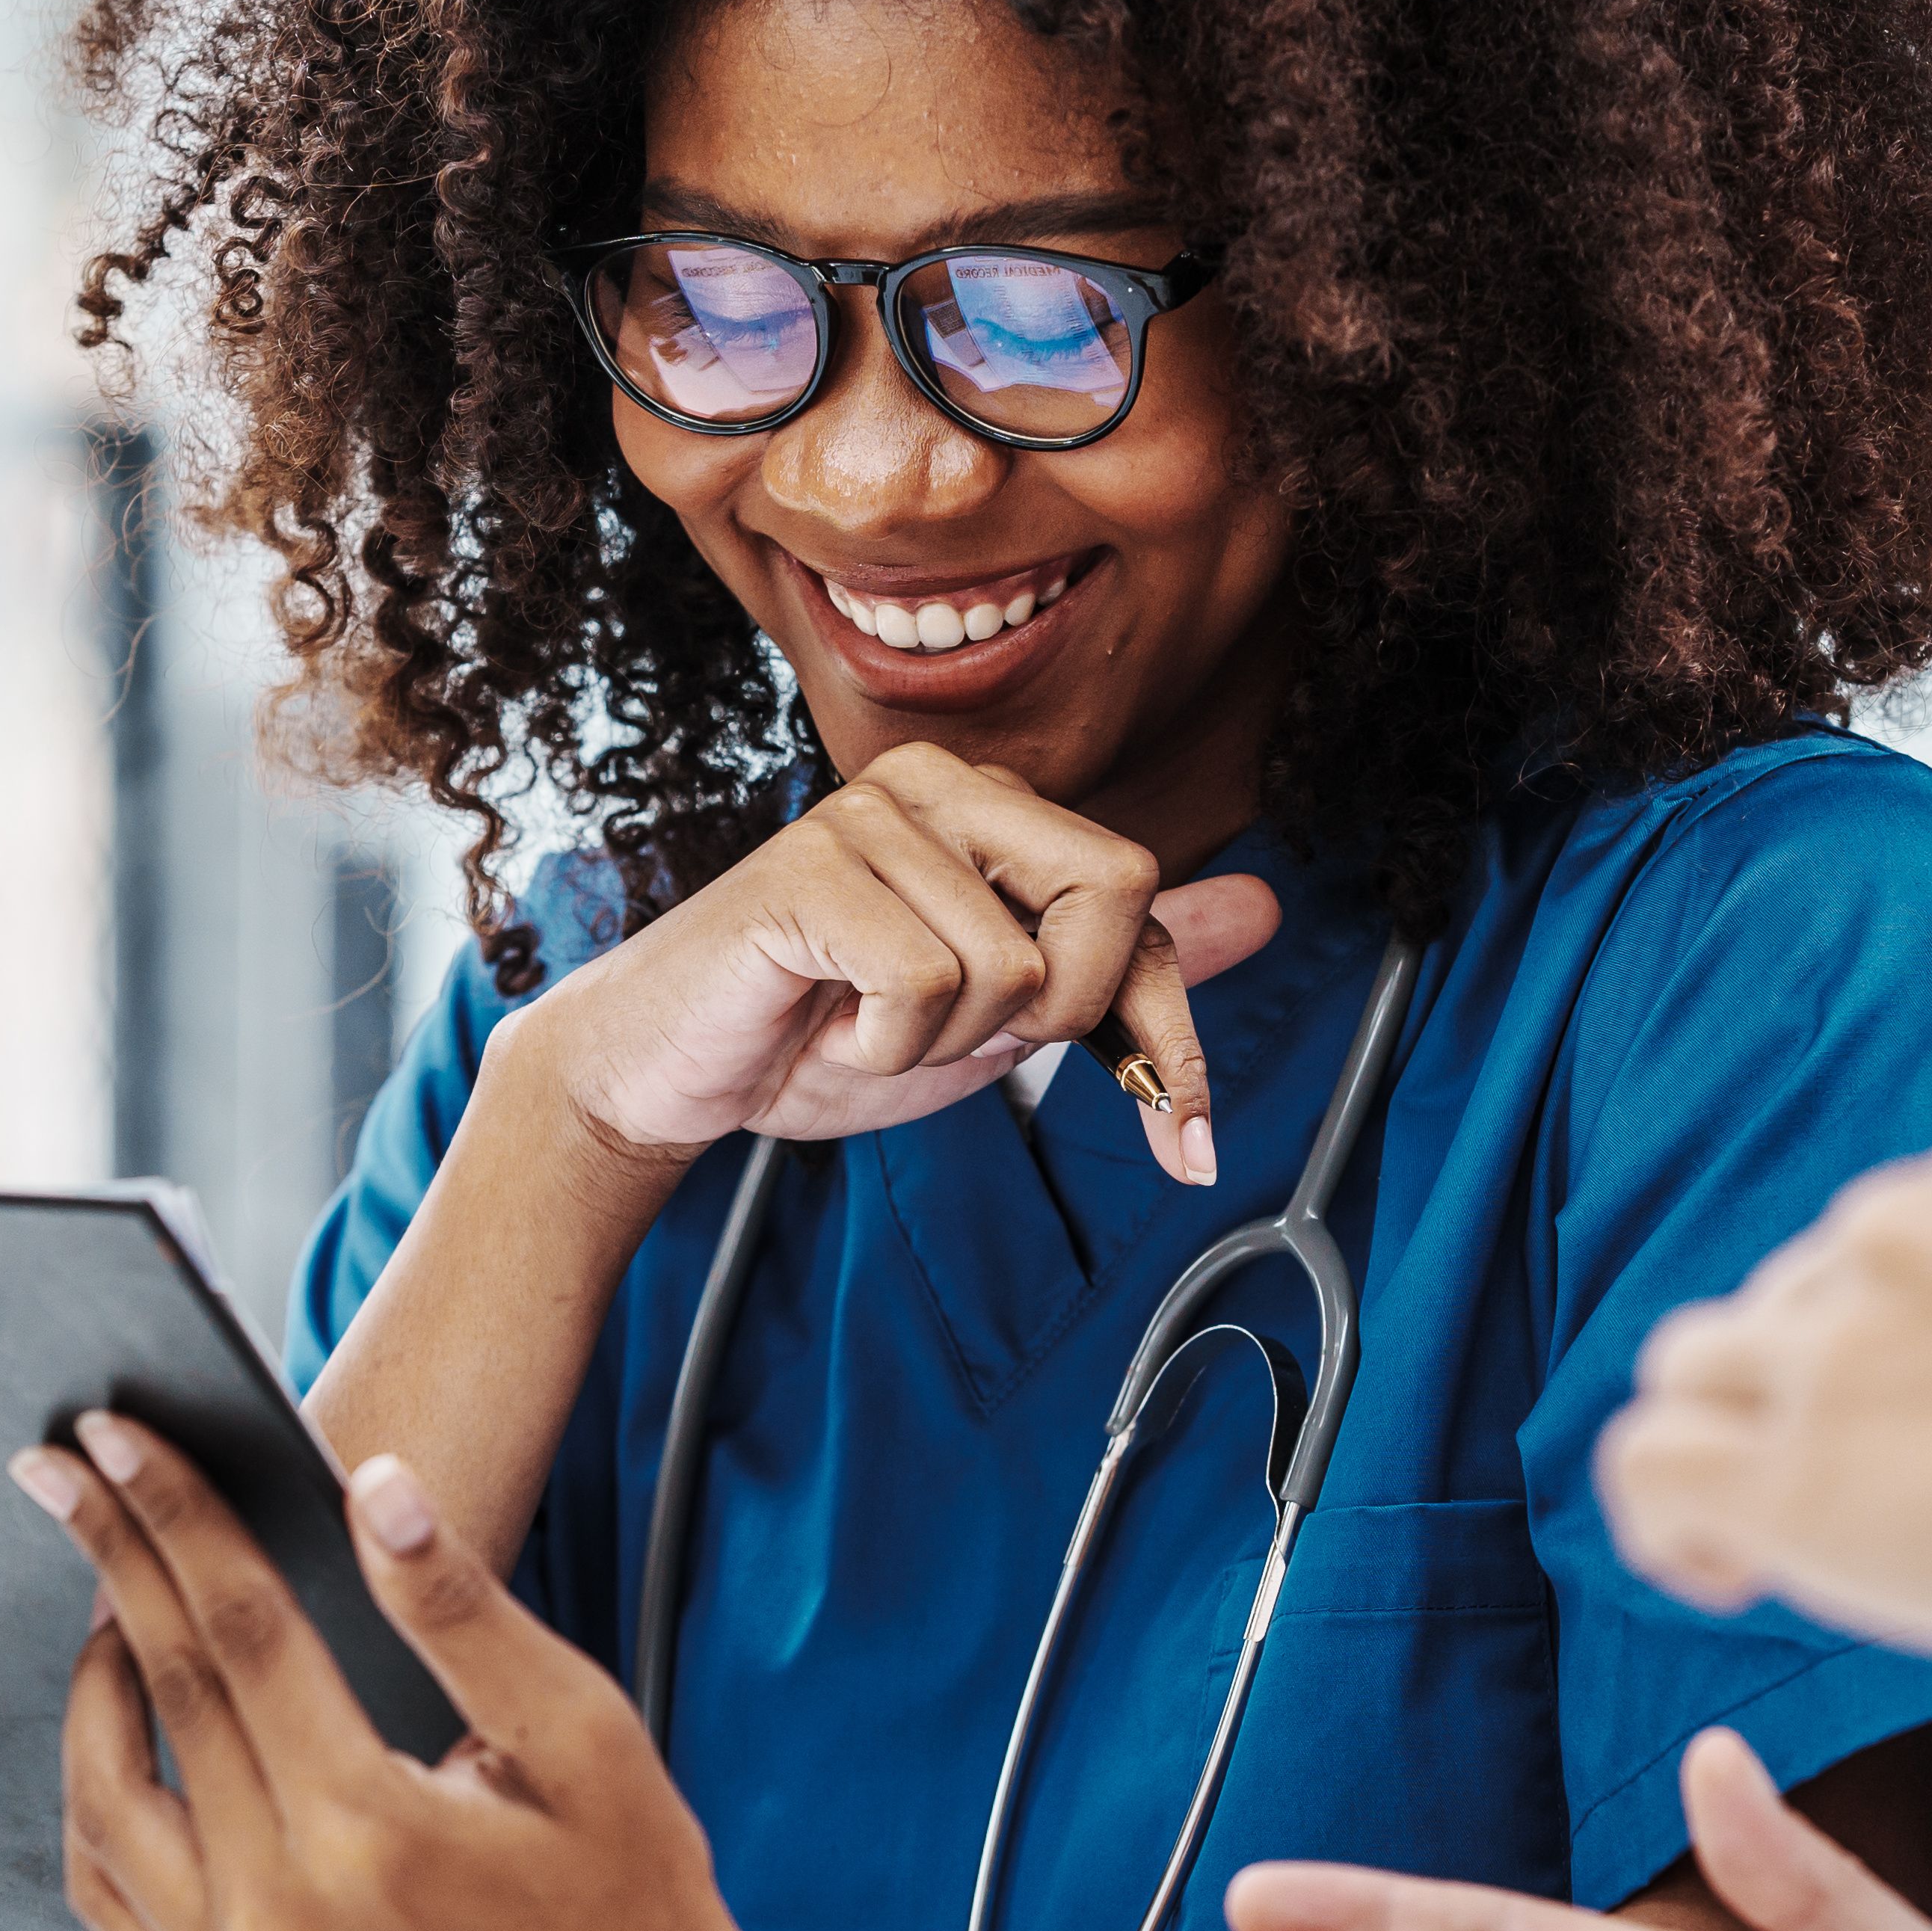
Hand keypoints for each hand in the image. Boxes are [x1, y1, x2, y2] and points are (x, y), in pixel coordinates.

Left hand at [22, 1414, 806, 1930]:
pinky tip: (118, 1742)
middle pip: (167, 1695)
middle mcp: (285, 1921)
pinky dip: (95, 1810)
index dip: (177, 1518)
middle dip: (113, 1560)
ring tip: (113, 1601)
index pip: (243, 1631)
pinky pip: (114, 1905)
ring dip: (91, 1686)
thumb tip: (374, 1489)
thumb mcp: (579, 1735)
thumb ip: (460, 1610)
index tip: (118, 1438)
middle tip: (63, 1471)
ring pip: (105, 1805)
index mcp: (373, 1835)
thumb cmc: (627, 1896)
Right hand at [514, 740, 1279, 1187]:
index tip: (1185, 1146)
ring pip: (1013, 966)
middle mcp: (939, 784)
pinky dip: (886, 1046)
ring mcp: (869, 815)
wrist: (671, 1076)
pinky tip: (830, 1025)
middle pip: (1116, 889)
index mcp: (992, 804)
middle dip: (1063, 1012)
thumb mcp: (1003, 1019)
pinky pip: (924, 984)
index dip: (1172, 1036)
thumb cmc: (825, 1036)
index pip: (1142, 900)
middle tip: (969, 1043)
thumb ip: (1123, 966)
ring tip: (866, 1026)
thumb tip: (1260, 908)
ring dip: (945, 1045)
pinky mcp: (808, 869)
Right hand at [1599, 1082, 1931, 1666]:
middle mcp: (1818, 1342)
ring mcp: (1905, 1227)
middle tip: (1867, 1437)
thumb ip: (1839, 1520)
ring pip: (1838, 1254)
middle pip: (1701, 1346)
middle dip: (1759, 1393)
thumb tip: (1828, 1478)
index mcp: (1794, 1482)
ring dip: (1891, 1304)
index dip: (1675, 1497)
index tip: (1736, 1529)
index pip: (1642, 1455)